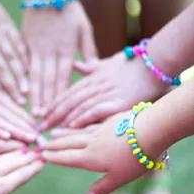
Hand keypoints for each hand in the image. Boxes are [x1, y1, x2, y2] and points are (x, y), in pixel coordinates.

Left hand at [0, 0, 28, 103]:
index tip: (5, 106)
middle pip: (2, 73)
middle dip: (12, 90)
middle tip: (21, 104)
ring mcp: (0, 38)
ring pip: (13, 61)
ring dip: (21, 78)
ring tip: (28, 91)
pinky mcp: (9, 28)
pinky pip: (19, 46)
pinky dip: (25, 59)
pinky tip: (31, 70)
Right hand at [0, 62, 36, 142]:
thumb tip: (9, 106)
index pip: (17, 111)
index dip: (29, 121)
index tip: (40, 130)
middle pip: (14, 118)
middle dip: (28, 129)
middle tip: (42, 139)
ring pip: (3, 122)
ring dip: (18, 132)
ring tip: (31, 140)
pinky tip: (7, 136)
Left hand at [0, 151, 43, 193]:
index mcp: (1, 188)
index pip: (22, 176)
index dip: (33, 168)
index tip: (43, 161)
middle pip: (15, 163)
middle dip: (28, 157)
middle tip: (39, 150)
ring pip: (4, 156)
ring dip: (16, 152)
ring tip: (25, 148)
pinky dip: (1, 149)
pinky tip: (3, 147)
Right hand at [22, 0, 96, 116]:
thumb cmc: (68, 10)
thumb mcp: (84, 28)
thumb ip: (88, 50)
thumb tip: (93, 69)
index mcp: (66, 50)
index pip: (63, 78)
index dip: (61, 97)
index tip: (60, 113)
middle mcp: (50, 52)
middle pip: (48, 82)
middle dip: (46, 103)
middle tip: (43, 120)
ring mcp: (36, 49)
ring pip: (35, 77)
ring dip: (34, 96)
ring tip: (33, 112)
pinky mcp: (25, 45)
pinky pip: (24, 66)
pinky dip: (23, 81)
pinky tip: (21, 92)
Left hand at [41, 53, 168, 129]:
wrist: (154, 63)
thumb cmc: (132, 64)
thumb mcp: (106, 63)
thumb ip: (90, 67)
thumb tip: (77, 65)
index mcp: (91, 78)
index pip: (67, 92)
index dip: (53, 104)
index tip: (41, 114)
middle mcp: (94, 86)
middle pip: (68, 101)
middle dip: (52, 115)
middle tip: (39, 127)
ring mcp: (105, 93)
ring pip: (78, 107)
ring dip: (63, 119)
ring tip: (50, 130)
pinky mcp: (117, 101)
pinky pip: (96, 110)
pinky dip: (83, 118)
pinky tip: (72, 126)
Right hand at [42, 111, 161, 193]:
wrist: (149, 132)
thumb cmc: (134, 159)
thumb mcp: (119, 178)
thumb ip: (102, 187)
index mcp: (91, 158)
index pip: (67, 158)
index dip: (54, 157)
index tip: (42, 155)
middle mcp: (91, 143)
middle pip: (68, 143)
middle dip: (54, 145)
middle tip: (42, 144)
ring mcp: (99, 131)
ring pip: (76, 133)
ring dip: (63, 133)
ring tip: (53, 133)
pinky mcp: (108, 122)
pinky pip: (88, 124)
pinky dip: (79, 125)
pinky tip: (76, 123)